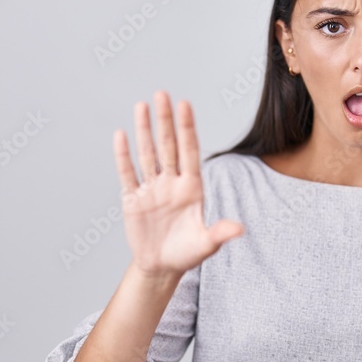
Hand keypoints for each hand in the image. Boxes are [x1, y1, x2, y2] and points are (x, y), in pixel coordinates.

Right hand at [114, 90, 243, 278]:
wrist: (161, 267)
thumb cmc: (187, 253)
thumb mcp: (206, 245)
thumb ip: (220, 233)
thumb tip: (240, 229)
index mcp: (191, 188)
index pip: (189, 151)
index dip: (187, 128)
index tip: (185, 104)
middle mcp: (171, 183)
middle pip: (168, 146)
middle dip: (165, 120)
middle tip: (162, 94)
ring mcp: (151, 189)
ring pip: (147, 154)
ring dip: (144, 130)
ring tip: (142, 105)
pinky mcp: (133, 200)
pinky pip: (127, 174)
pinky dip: (123, 156)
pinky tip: (121, 135)